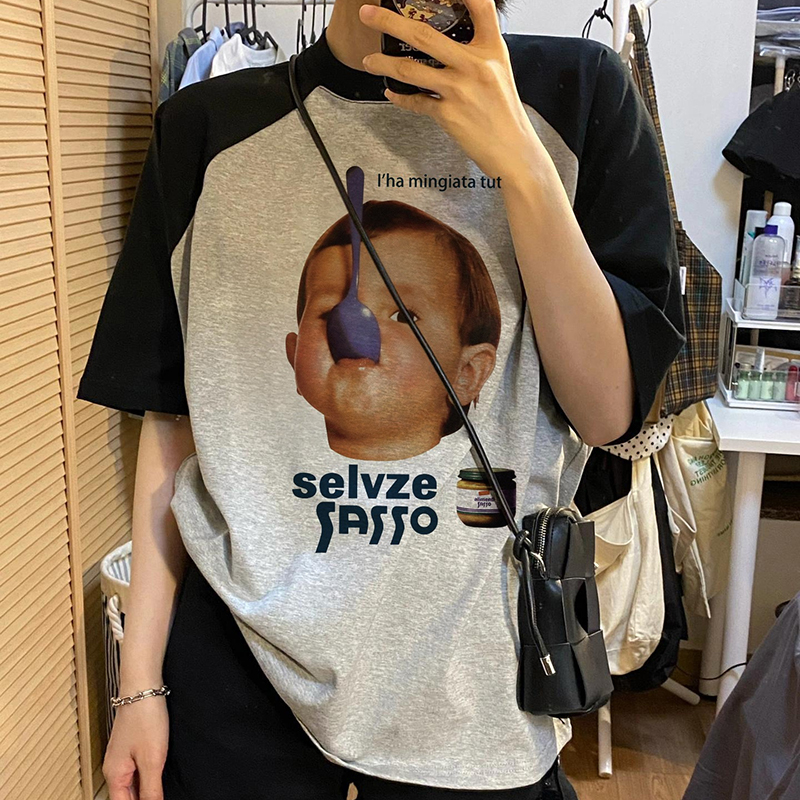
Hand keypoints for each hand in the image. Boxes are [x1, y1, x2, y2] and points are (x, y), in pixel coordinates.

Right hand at [103, 697, 169, 799]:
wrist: (143, 687)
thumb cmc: (145, 717)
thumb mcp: (152, 759)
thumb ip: (151, 789)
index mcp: (115, 775)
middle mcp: (115, 768)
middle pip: (126, 797)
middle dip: (142, 799)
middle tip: (159, 796)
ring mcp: (123, 756)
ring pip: (132, 785)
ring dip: (144, 792)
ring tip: (160, 793)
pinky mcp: (132, 746)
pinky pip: (137, 772)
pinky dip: (147, 779)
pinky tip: (158, 778)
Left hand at [358, 0, 549, 183]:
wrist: (512, 150)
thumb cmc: (505, 113)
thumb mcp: (499, 72)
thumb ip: (477, 53)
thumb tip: (450, 42)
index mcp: (491, 49)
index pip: (480, 6)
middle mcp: (474, 65)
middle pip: (424, 35)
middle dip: (389, 22)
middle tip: (369, 14)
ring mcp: (458, 89)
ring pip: (410, 69)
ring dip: (383, 64)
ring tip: (368, 60)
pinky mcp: (447, 114)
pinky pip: (415, 101)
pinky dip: (400, 97)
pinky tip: (391, 92)